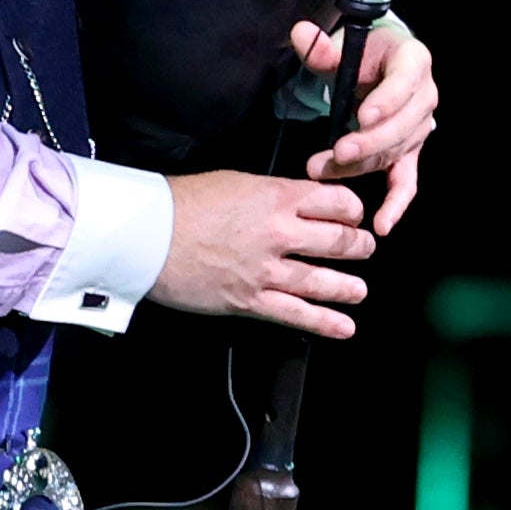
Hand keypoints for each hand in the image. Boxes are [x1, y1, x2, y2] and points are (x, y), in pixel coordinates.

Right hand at [154, 170, 374, 334]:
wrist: (148, 235)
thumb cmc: (184, 203)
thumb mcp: (237, 182)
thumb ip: (272, 194)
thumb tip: (293, 202)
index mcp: (278, 198)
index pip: (338, 202)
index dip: (353, 209)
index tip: (353, 215)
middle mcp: (280, 233)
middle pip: (339, 242)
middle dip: (359, 246)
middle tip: (363, 248)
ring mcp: (266, 270)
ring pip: (324, 281)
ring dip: (349, 287)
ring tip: (359, 290)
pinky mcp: (250, 300)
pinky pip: (296, 314)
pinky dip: (325, 323)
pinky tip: (345, 328)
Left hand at [290, 15, 437, 234]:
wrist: (377, 65)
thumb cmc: (362, 53)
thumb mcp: (342, 44)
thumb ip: (321, 46)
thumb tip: (301, 34)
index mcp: (414, 61)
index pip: (404, 83)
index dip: (386, 102)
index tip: (361, 116)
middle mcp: (424, 96)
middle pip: (400, 126)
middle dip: (367, 142)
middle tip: (336, 152)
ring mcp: (419, 128)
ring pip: (392, 153)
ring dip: (359, 166)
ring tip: (321, 169)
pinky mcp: (409, 152)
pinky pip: (406, 180)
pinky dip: (396, 204)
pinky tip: (383, 225)